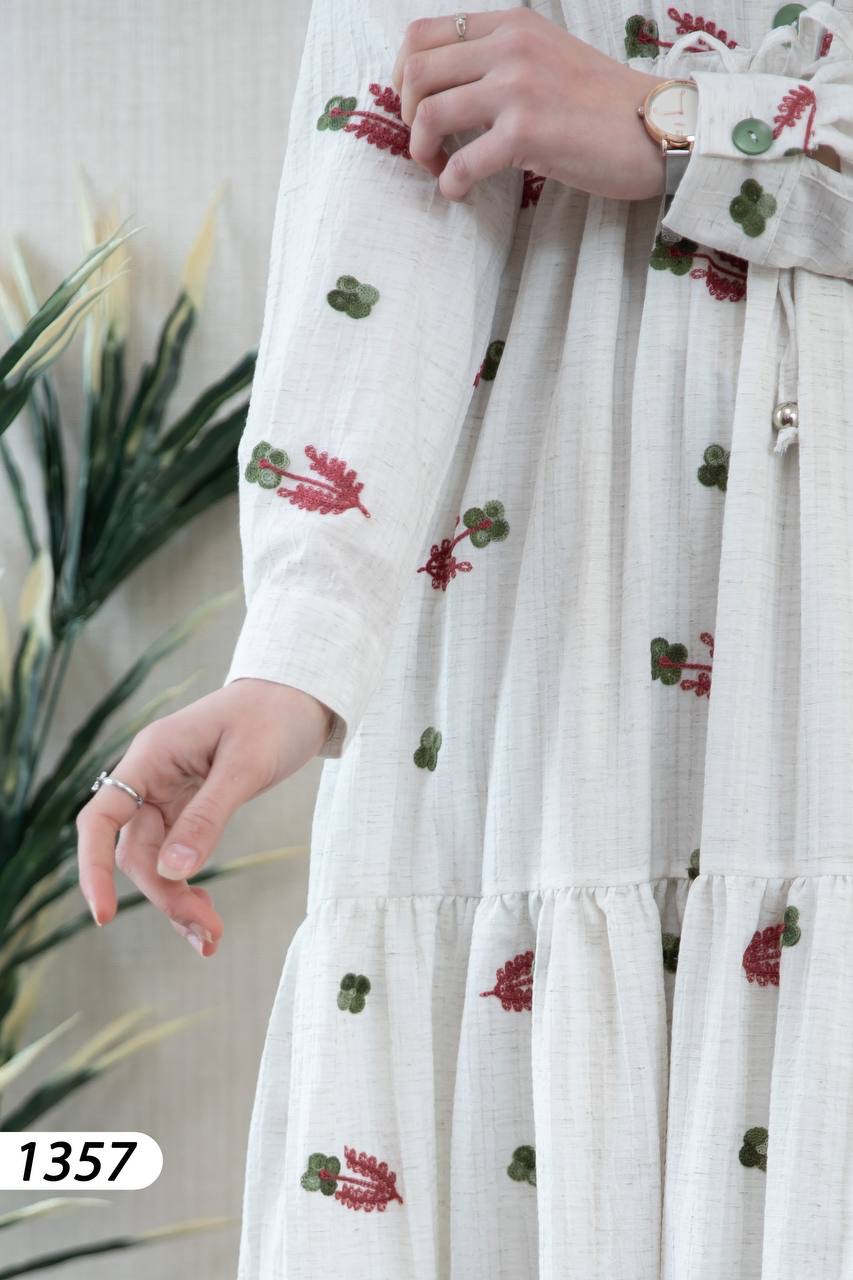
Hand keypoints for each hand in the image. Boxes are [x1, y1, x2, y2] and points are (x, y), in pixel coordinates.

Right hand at [75, 681, 332, 954]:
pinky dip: (189, 883)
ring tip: (211, 937)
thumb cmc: (273, 717)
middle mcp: (151, 777)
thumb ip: (208, 816)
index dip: (93, 868)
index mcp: (151, 756)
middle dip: (165, 896)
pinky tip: (206, 910)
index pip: (102, 818)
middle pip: (136, 851)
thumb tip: (172, 872)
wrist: (299, 696)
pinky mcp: (190, 806)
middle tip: (209, 934)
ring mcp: (169, 793)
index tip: (104, 915)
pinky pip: (178, 853)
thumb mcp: (245, 766)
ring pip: (156, 860)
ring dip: (177, 899)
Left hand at [391, 7, 668, 202]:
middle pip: (416, 73)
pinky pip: (461, 163)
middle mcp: (510, 46)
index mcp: (511, 24)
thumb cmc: (604, 105)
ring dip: (422, 152)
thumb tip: (451, 89)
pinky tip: (461, 192)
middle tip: (427, 145)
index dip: (402, 77)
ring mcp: (518, 88)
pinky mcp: (527, 133)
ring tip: (442, 169)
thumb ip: (502, 61)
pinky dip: (450, 184)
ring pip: (428, 114)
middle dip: (407, 117)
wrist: (658, 126)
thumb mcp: (548, 57)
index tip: (415, 108)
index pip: (423, 35)